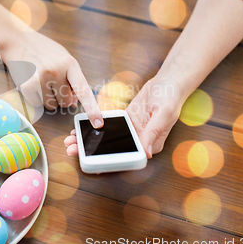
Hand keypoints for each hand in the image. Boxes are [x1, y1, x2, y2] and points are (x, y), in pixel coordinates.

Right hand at [1, 30, 103, 127]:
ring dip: (48, 98)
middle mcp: (56, 71)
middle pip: (66, 102)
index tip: (98, 123)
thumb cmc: (43, 50)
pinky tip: (32, 83)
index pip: (83, 90)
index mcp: (69, 63)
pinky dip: (36, 98)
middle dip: (61, 98)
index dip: (92, 108)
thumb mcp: (63, 58)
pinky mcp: (27, 86)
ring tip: (41, 80)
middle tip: (53, 83)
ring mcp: (40, 79)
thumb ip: (72, 79)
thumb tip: (75, 102)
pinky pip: (38, 105)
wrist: (17, 40)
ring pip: (52, 106)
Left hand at [64, 75, 183, 157]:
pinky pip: (107, 127)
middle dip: (91, 151)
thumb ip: (153, 133)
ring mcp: (131, 130)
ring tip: (71, 141)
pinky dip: (95, 128)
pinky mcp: (126, 120)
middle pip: (112, 150)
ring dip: (90, 140)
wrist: (168, 81)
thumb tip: (145, 153)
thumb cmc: (171, 98)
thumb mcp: (163, 115)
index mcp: (150, 144)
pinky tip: (81, 129)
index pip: (126, 158)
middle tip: (72, 150)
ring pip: (107, 140)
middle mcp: (140, 140)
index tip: (90, 162)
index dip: (107, 162)